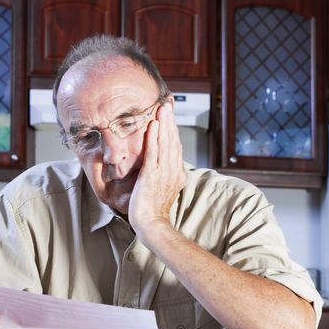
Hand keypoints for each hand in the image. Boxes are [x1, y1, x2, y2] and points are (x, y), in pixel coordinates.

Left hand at [127, 101, 185, 238]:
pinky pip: (154, 152)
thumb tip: (163, 163)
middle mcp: (173, 171)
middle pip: (173, 142)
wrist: (151, 224)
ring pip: (166, 144)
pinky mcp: (152, 175)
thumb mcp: (164, 188)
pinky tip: (154, 125)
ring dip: (164, 125)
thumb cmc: (153, 209)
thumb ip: (165, 174)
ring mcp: (163, 172)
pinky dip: (155, 138)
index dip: (173, 130)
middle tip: (167, 105)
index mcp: (177, 173)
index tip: (170, 116)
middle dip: (170, 122)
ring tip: (162, 109)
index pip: (176, 147)